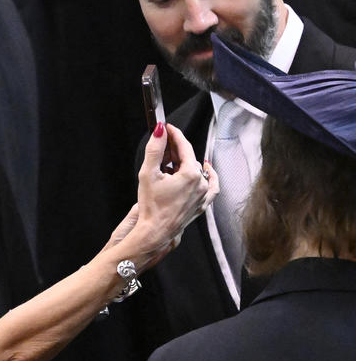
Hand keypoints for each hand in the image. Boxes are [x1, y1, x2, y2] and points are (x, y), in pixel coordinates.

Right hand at [128, 123, 218, 266]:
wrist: (156, 231)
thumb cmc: (151, 207)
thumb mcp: (148, 173)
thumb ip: (155, 150)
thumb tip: (159, 132)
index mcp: (191, 174)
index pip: (184, 146)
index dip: (174, 134)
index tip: (166, 128)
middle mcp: (202, 183)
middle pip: (190, 158)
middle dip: (175, 151)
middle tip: (162, 148)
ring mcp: (204, 194)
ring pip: (198, 171)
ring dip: (185, 164)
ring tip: (170, 165)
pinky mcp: (202, 204)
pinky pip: (212, 186)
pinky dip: (209, 176)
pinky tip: (206, 170)